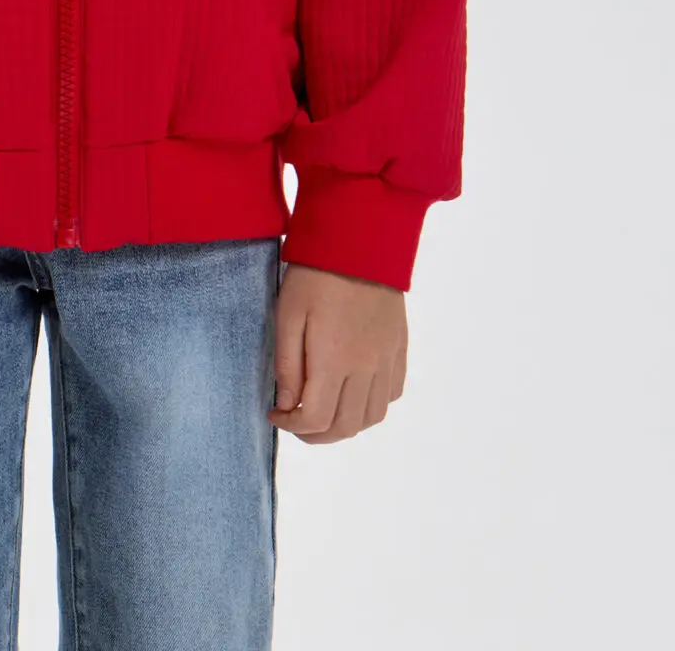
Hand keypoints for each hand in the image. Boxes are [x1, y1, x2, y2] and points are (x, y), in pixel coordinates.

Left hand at [268, 261, 406, 442]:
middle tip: (295, 421)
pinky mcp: (399, 347)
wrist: (359, 241)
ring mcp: (387, 359)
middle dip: (315, 435)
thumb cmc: (315, 274)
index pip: (316, 420)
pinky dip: (372, 405)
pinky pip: (392, 393)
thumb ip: (287, 365)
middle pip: (346, 427)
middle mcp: (366, 368)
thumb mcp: (289, 314)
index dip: (291, 426)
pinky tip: (353, 392)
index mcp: (335, 361)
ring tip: (324, 411)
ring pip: (372, 417)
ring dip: (346, 425)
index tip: (275, 413)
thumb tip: (287, 405)